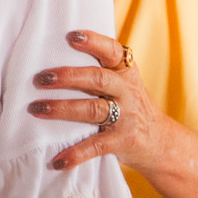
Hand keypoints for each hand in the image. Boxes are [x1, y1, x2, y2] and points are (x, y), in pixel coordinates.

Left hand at [31, 30, 167, 173]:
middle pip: (98, 79)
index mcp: (126, 73)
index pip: (112, 51)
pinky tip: (58, 160)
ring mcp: (126, 117)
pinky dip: (76, 154)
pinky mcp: (123, 142)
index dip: (93, 42)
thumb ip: (100, 72)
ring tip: (37, 109)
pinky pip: (96, 146)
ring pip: (93, 110)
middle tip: (40, 78)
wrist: (160, 143)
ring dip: (62, 109)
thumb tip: (52, 59)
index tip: (71, 36)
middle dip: (68, 77)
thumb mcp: (124, 84)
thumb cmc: (131, 108)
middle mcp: (128, 92)